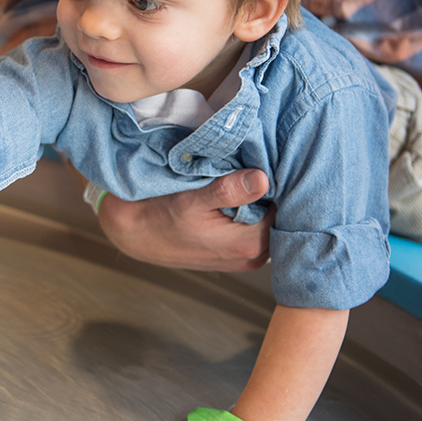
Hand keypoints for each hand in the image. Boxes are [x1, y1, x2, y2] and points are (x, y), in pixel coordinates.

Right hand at [97, 170, 272, 271]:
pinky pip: (255, 228)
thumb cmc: (160, 217)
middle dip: (270, 192)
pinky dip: (250, 210)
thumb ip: (228, 191)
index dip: (280, 182)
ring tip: (242, 179)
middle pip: (279, 216)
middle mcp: (253, 257)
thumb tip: (263, 179)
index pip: (286, 208)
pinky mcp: (237, 254)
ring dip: (259, 201)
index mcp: (248, 244)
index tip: (267, 162)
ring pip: (267, 222)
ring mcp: (246, 258)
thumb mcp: (191, 200)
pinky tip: (234, 196)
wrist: (135, 234)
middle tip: (254, 166)